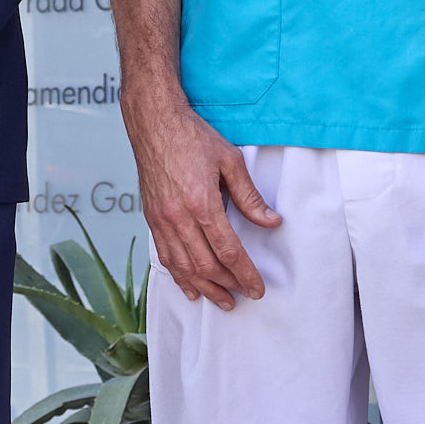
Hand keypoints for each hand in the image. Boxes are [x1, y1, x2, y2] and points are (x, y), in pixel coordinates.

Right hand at [124, 83, 279, 306]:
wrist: (154, 123)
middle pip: (205, 265)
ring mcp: (162, 220)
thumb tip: (272, 222)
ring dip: (204, 288)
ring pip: (183, 267)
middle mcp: (178, 216)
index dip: (244, 274)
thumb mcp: (229, 160)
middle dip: (227, 285)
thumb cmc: (191, 136)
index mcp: (201, 202)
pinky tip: (190, 287)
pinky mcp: (152, 219)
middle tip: (244, 295)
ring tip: (222, 300)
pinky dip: (178, 276)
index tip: (257, 288)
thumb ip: (250, 196)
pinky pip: (165, 256)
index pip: (227, 251)